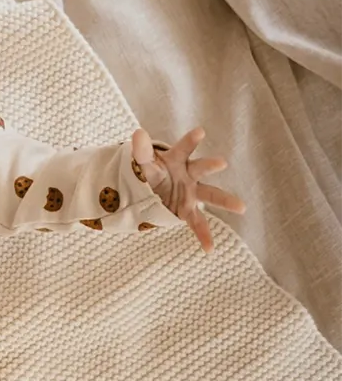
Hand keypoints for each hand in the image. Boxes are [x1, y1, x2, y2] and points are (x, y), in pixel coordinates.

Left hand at [131, 126, 244, 253]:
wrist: (150, 188)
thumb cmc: (150, 170)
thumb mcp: (143, 162)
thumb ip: (142, 151)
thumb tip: (138, 133)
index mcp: (178, 159)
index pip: (184, 149)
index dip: (191, 141)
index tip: (200, 132)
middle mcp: (189, 174)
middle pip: (201, 168)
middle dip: (210, 166)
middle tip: (221, 163)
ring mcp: (191, 192)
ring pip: (210, 195)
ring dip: (225, 201)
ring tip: (242, 207)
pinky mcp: (187, 210)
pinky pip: (197, 223)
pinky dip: (203, 235)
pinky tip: (209, 248)